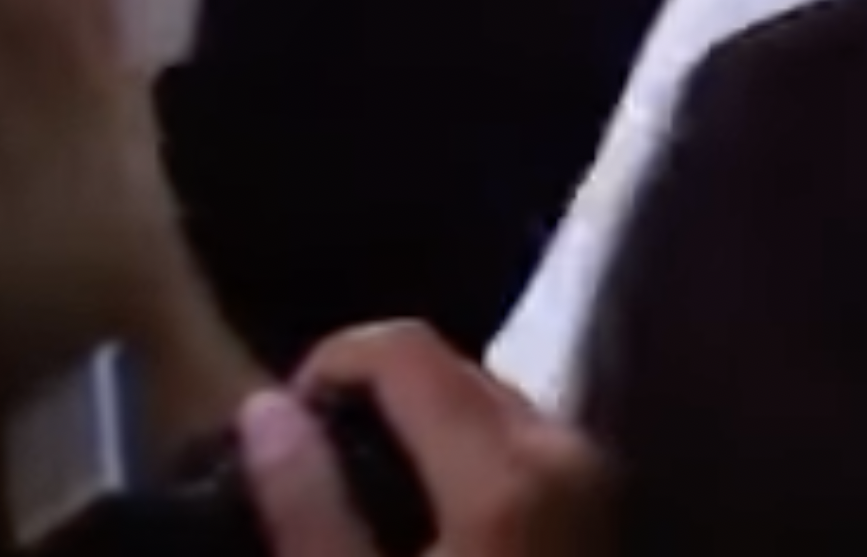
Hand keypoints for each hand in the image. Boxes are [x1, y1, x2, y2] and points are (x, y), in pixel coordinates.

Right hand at [241, 321, 606, 556]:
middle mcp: (564, 447)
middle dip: (375, 393)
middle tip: (314, 464)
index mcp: (504, 469)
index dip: (330, 361)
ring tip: (361, 494)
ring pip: (488, 401)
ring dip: (420, 423)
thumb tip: (265, 407)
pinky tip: (427, 517)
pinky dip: (465, 454)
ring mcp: (596, 474)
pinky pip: (521, 442)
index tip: (283, 421)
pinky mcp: (601, 502)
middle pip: (452, 367)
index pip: (405, 348)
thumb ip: (309, 505)